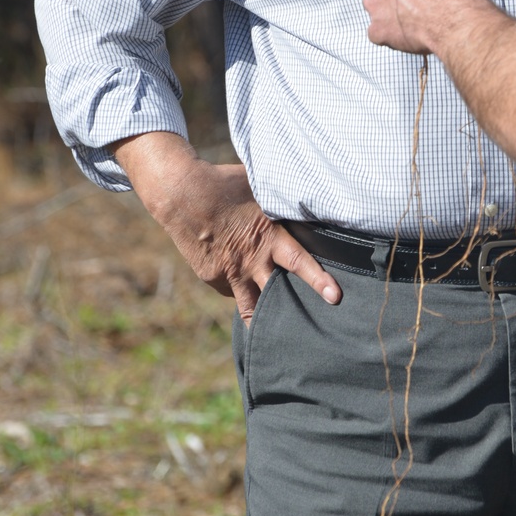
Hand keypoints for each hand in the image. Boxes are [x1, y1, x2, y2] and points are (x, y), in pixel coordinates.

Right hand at [112, 133, 341, 322]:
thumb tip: (309, 200)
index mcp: (267, 238)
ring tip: (279, 331)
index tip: (335, 297)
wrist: (180, 193)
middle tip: (312, 331)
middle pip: (274, 299)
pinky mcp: (210, 277)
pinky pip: (232, 289)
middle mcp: (249, 261)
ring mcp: (227, 274)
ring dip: (264, 319)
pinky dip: (241, 285)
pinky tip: (240, 270)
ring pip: (250, 308)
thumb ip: (281, 204)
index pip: (298, 262)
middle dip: (292, 316)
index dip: (318, 280)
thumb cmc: (225, 184)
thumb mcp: (260, 190)